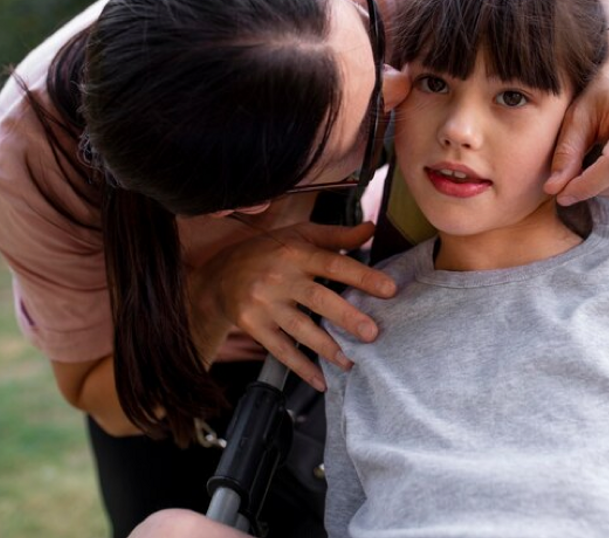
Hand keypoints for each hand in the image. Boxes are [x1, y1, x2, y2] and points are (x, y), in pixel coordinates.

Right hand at [189, 221, 395, 390]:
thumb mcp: (299, 235)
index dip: (362, 276)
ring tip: (351, 362)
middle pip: (317, 298)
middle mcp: (280, 277)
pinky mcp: (253, 325)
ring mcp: (264, 303)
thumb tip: (372, 228)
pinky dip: (301, 367)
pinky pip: (280, 350)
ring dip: (327, 348)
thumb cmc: (269, 252)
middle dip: (346, 317)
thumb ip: (337, 236)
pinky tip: (321, 381)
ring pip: (300, 328)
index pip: (333, 264)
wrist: (218, 275)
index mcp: (296, 252)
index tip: (389, 289)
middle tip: (372, 333)